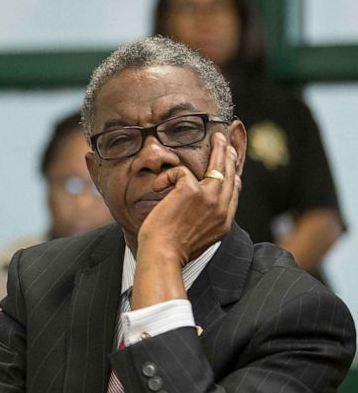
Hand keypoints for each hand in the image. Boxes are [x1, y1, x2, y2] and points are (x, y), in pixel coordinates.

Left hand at [137, 132, 241, 264]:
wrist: (163, 255)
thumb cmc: (172, 249)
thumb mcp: (199, 236)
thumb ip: (207, 220)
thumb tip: (206, 206)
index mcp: (223, 222)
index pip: (233, 193)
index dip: (234, 176)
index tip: (233, 167)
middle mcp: (221, 209)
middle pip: (230, 176)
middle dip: (230, 156)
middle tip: (227, 142)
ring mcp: (209, 198)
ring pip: (218, 166)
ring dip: (218, 149)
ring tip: (216, 137)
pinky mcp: (190, 191)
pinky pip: (181, 171)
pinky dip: (167, 176)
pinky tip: (158, 186)